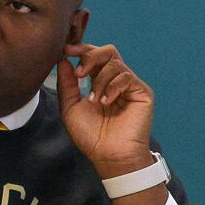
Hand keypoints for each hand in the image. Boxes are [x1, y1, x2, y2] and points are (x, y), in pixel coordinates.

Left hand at [57, 42, 154, 176]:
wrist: (108, 155)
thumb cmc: (90, 135)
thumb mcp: (70, 107)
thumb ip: (66, 84)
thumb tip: (62, 60)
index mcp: (98, 82)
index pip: (93, 56)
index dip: (81, 49)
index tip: (65, 51)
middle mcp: (115, 80)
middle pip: (107, 52)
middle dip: (90, 56)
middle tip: (79, 73)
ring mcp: (130, 85)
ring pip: (115, 63)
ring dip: (99, 80)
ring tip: (93, 100)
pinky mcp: (142, 92)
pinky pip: (127, 77)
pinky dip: (112, 87)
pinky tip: (106, 102)